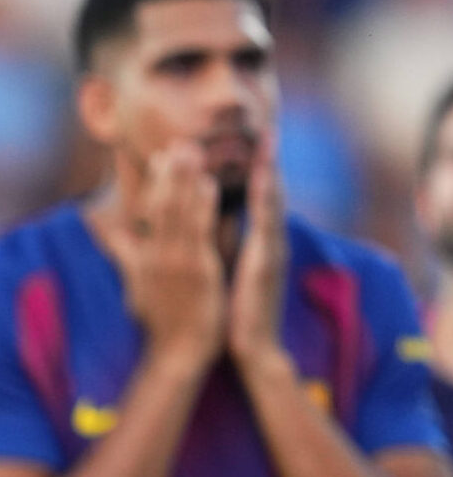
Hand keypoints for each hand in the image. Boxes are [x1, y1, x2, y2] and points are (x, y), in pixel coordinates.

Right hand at [110, 143, 225, 374]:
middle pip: (160, 204)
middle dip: (169, 172)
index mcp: (144, 256)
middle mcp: (155, 254)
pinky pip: (197, 231)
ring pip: (177, 212)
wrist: (176, 351)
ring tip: (192, 150)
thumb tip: (109, 232)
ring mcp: (174, 261)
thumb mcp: (136, 283)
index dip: (155, 182)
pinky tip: (208, 185)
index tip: (160, 156)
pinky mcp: (193, 270)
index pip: (147, 211)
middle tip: (177, 141)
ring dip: (184, 180)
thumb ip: (126, 253)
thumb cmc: (162, 320)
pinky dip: (201, 206)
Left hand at [226, 145, 288, 368]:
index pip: (254, 200)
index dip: (253, 172)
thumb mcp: (221, 272)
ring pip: (272, 204)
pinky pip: (268, 226)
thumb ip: (218, 247)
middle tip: (267, 129)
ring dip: (271, 173)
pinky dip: (267, 201)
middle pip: (268, 194)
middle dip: (267, 163)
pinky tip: (266, 182)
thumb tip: (203, 224)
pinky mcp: (268, 264)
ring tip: (269, 145)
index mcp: (255, 242)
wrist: (250, 347)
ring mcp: (272, 251)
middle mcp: (267, 242)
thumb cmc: (231, 310)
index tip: (251, 142)